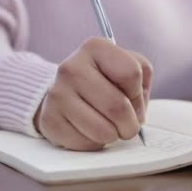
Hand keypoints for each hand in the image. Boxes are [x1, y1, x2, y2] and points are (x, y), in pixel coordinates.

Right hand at [34, 37, 152, 150]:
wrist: (66, 92)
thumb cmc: (105, 81)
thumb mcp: (128, 68)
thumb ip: (142, 81)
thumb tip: (137, 113)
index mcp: (95, 48)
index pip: (131, 74)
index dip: (138, 93)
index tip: (132, 97)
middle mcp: (72, 67)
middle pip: (117, 106)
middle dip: (130, 123)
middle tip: (128, 125)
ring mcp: (57, 93)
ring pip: (102, 130)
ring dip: (114, 135)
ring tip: (109, 127)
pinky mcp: (49, 119)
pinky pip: (86, 143)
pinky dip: (95, 143)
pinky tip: (90, 130)